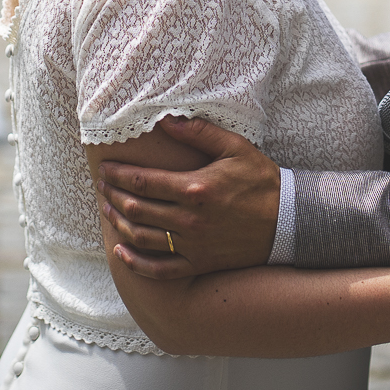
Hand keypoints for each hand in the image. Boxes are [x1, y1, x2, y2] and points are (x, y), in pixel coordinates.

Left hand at [97, 116, 280, 280]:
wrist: (288, 222)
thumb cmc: (261, 181)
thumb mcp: (235, 148)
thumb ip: (199, 133)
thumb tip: (165, 120)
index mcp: (195, 188)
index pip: (143, 181)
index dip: (118, 175)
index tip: (105, 168)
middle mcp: (189, 219)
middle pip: (137, 209)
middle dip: (113, 196)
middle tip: (101, 186)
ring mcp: (193, 245)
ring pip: (142, 237)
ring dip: (119, 223)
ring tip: (107, 211)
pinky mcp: (199, 263)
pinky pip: (160, 269)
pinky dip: (136, 263)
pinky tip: (122, 252)